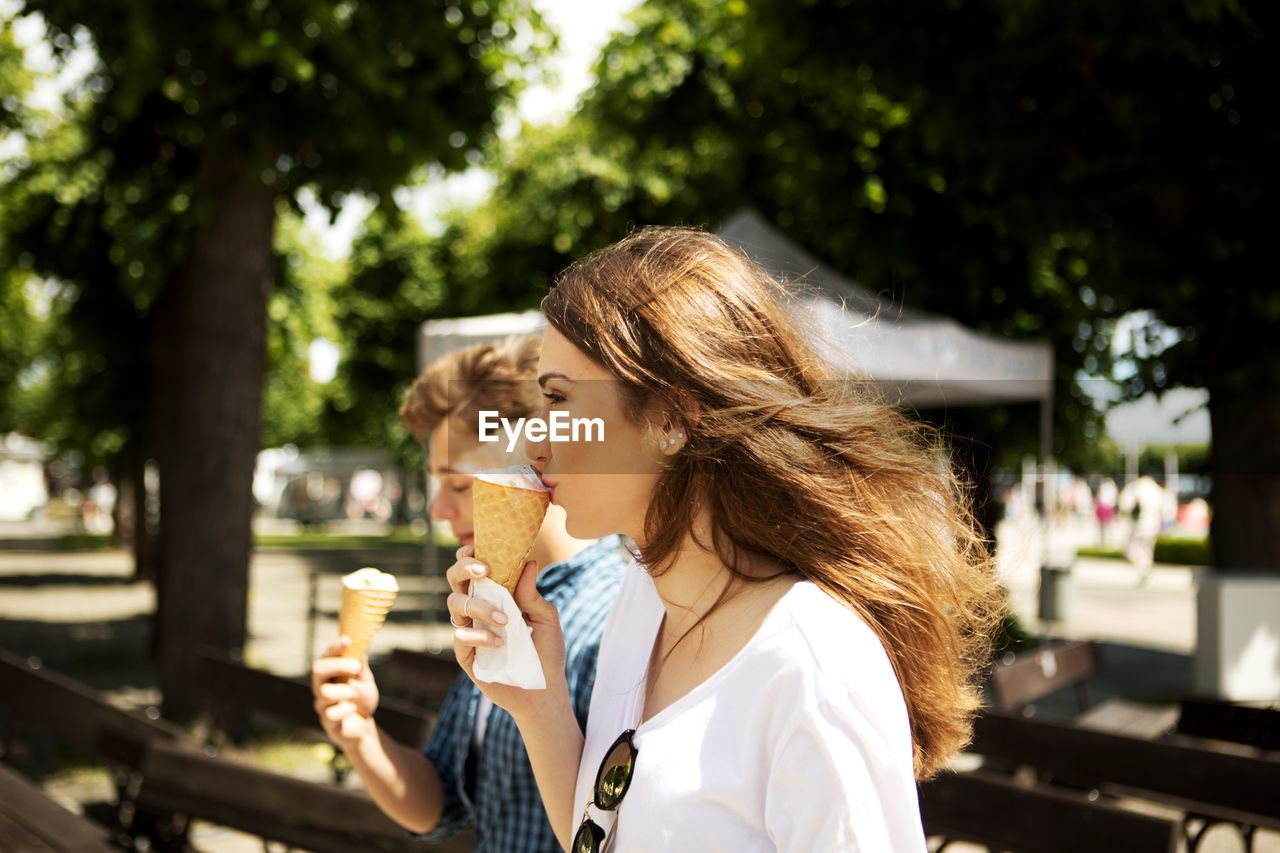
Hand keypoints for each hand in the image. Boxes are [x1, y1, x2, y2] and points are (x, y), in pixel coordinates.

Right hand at [311, 636, 380, 748]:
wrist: (363, 727)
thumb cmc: (361, 700)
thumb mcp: (364, 680)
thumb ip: (360, 665)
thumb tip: (360, 645)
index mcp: (330, 674)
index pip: (326, 656)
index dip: (334, 647)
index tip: (347, 639)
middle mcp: (321, 687)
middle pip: (317, 669)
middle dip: (337, 665)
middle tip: (356, 668)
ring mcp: (322, 705)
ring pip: (325, 692)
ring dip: (346, 691)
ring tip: (356, 694)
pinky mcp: (328, 723)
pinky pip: (332, 714)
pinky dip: (346, 709)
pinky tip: (353, 709)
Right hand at [446, 545, 569, 720]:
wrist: (544, 691)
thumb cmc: (546, 651)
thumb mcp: (546, 619)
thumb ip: (533, 594)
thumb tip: (529, 563)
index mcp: (495, 596)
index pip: (474, 569)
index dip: (470, 555)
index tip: (480, 547)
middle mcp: (477, 610)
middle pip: (454, 580)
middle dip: (463, 568)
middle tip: (484, 570)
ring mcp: (469, 630)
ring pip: (454, 603)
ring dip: (479, 605)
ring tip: (505, 620)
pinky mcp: (465, 654)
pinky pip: (460, 635)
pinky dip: (480, 634)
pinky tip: (499, 642)